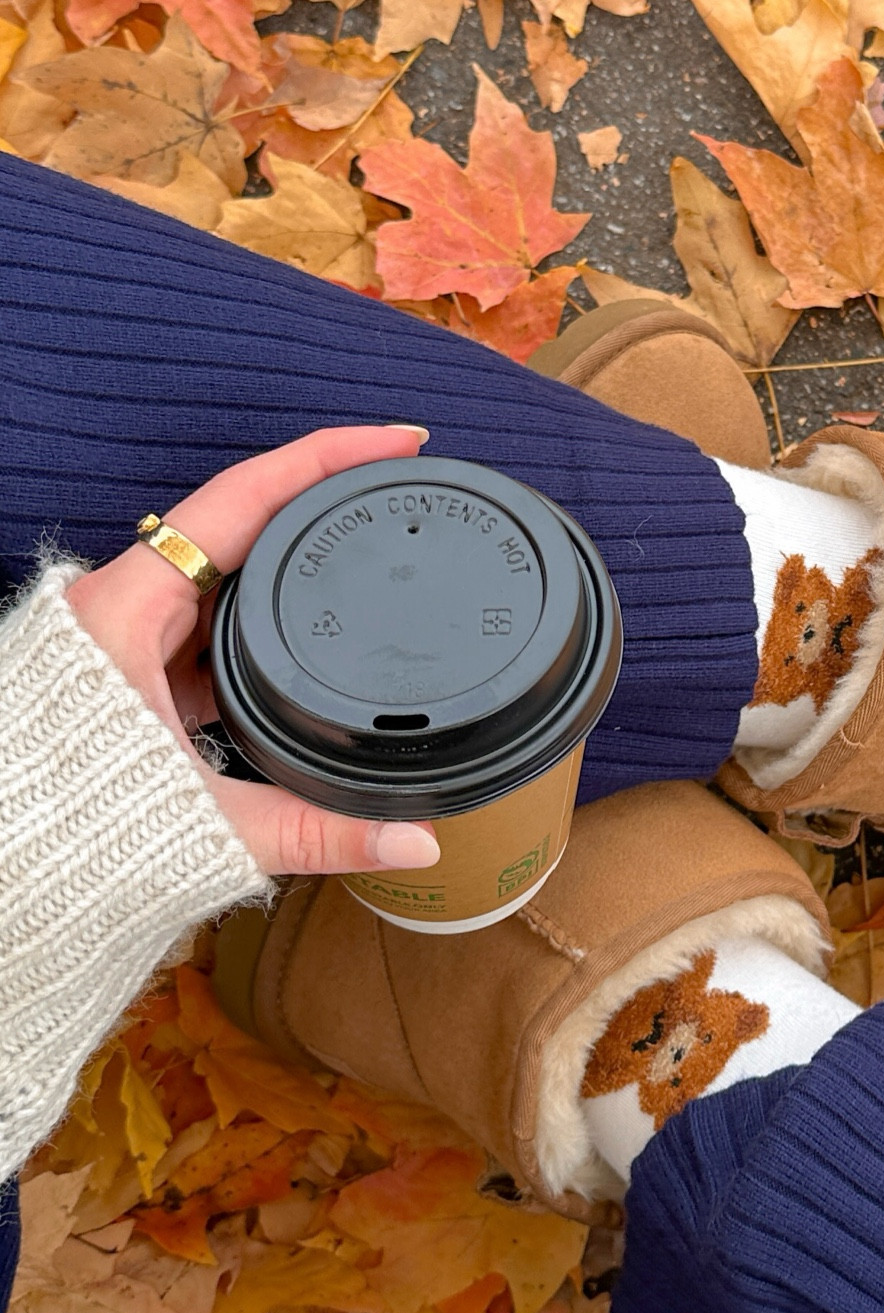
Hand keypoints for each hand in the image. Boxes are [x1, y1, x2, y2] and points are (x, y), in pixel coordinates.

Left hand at [67, 427, 441, 877]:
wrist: (1, 872)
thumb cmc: (70, 829)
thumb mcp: (208, 822)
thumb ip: (317, 830)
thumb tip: (413, 837)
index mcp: (128, 611)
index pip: (243, 498)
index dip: (323, 459)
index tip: (396, 440)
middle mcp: (122, 606)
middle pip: (240, 523)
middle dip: (322, 500)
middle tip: (398, 485)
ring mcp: (124, 636)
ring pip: (224, 574)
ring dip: (292, 561)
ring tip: (368, 545)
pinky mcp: (129, 672)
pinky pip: (208, 623)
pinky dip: (263, 619)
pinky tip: (309, 633)